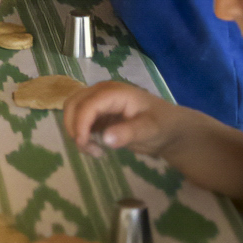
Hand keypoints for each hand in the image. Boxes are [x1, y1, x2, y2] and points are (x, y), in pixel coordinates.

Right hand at [63, 81, 186, 159]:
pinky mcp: (97, 115)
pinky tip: (96, 149)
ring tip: (93, 150)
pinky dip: (80, 135)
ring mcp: (98, 103)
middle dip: (74, 127)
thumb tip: (105, 139)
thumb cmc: (163, 125)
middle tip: (89, 149)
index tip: (83, 144)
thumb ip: (129, 133)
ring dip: (75, 131)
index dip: (80, 123)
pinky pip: (79, 121)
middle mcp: (102, 93)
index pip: (88, 104)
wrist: (169, 129)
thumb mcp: (150, 130)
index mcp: (115, 92)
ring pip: (72, 111)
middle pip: (73, 104)